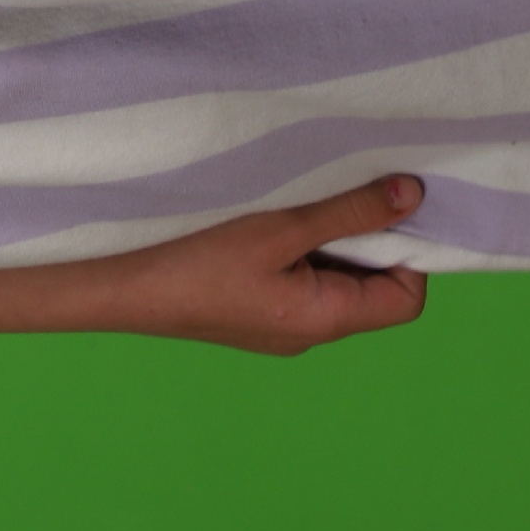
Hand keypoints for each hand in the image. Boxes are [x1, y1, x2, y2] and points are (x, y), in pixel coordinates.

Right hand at [99, 174, 434, 354]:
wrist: (117, 288)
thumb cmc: (195, 261)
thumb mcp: (279, 227)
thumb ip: (349, 212)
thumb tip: (412, 196)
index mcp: (326, 320)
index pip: (406, 297)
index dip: (407, 251)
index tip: (378, 208)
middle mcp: (310, 334)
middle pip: (371, 289)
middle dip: (362, 240)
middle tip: (332, 197)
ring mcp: (280, 329)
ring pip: (332, 283)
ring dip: (325, 243)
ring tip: (293, 208)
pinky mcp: (253, 316)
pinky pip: (298, 285)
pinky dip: (295, 253)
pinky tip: (264, 228)